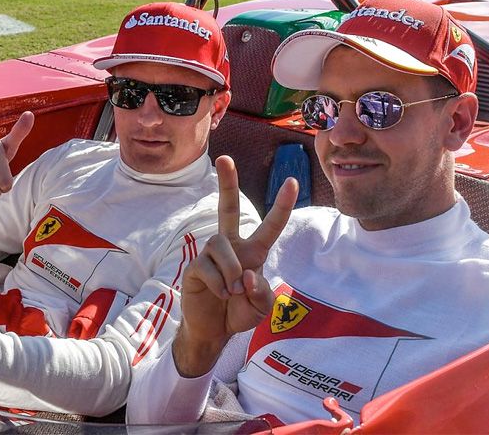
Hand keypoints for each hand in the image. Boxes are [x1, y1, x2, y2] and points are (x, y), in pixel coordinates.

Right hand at [173, 156, 297, 377]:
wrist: (213, 330)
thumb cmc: (238, 313)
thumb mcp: (261, 307)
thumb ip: (262, 293)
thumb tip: (246, 274)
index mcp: (253, 251)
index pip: (270, 226)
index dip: (282, 205)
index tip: (293, 182)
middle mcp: (232, 246)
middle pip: (229, 208)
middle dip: (227, 183)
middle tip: (224, 158)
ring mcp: (211, 254)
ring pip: (221, 246)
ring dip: (231, 273)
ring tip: (232, 292)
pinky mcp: (195, 266)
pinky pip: (208, 267)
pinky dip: (219, 285)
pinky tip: (218, 294)